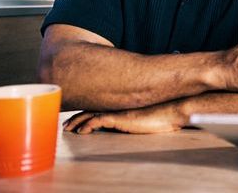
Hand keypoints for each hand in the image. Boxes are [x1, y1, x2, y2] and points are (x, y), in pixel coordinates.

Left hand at [63, 101, 185, 133]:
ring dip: (77, 122)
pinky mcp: (120, 118)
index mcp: (121, 104)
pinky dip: (87, 126)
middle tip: (66, 124)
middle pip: (90, 109)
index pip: (98, 106)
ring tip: (68, 129)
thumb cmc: (163, 113)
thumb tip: (134, 119)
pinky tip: (81, 131)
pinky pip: (98, 121)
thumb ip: (136, 115)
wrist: (171, 110)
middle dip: (76, 117)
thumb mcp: (146, 114)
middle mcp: (117, 105)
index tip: (75, 119)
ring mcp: (117, 111)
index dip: (85, 112)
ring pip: (90, 114)